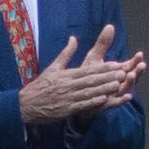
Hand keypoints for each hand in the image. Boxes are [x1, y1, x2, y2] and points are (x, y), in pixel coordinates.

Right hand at [18, 28, 143, 124]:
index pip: (87, 70)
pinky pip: (81, 105)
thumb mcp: (52, 68)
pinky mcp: (65, 110)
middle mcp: (67, 85)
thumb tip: (74, 38)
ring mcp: (67, 98)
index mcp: (65, 75)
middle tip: (122, 73)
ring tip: (118, 85)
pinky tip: (104, 99)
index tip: (115, 64)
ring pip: (88, 92)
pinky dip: (93, 102)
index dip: (103, 68)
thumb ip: (65, 54)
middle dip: (108, 77)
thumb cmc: (41, 86)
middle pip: (90, 80)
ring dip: (104, 89)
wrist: (25, 105)